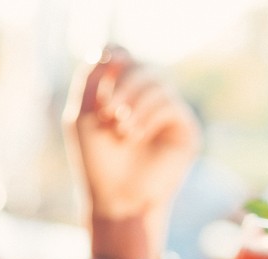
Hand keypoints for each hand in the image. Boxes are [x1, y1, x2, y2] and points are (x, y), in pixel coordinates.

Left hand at [64, 46, 200, 258]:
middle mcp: (146, 100)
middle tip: (107, 111)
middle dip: (122, 83)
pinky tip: (133, 136)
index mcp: (122, 94)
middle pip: (141, 65)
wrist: (115, 199)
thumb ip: (91, 79)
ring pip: (158, 81)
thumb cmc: (96, 162)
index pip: (124, 57)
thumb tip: (110, 50)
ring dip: (134, 101)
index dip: (114, 57)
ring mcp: (168, 113)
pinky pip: (170, 104)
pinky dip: (148, 115)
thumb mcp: (82, 117)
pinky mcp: (185, 129)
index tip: (103, 71)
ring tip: (120, 129)